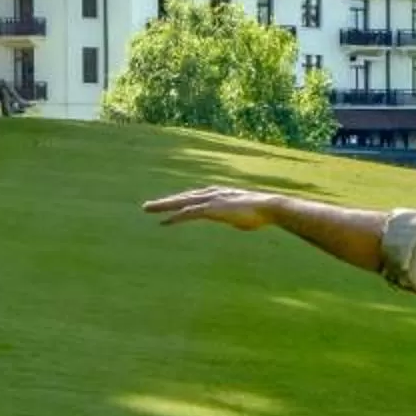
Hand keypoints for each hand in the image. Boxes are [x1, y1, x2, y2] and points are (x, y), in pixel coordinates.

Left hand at [142, 185, 281, 231]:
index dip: (179, 202)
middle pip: (183, 198)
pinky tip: (165, 221)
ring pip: (181, 202)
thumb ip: (237, 216)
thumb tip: (241, 221)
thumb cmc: (260, 213)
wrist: (269, 206)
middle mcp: (211, 195)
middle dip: (164, 202)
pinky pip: (189, 213)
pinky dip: (176, 217)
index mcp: (218, 195)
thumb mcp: (243, 215)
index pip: (193, 198)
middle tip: (147, 207)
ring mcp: (210, 201)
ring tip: (148, 209)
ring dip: (164, 206)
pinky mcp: (212, 209)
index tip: (167, 206)